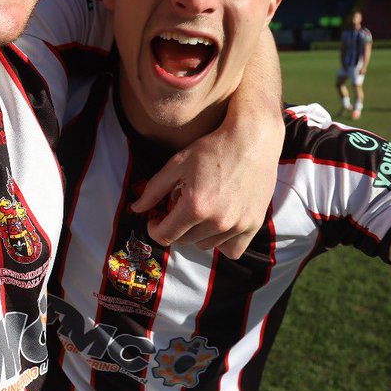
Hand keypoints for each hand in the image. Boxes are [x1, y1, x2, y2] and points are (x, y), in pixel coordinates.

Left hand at [131, 116, 281, 258]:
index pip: (165, 236)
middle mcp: (217, 221)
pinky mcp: (254, 225)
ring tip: (201, 210)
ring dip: (197, 234)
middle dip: (175, 228)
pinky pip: (232, 250)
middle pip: (184, 241)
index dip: (154, 229)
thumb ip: (154, 190)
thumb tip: (136, 209)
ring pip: (206, 245)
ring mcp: (238, 226)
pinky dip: (222, 242)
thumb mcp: (177, 164)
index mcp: (195, 207)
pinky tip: (219, 224)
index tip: (155, 220)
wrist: (252, 140)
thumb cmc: (212, 148)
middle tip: (179, 207)